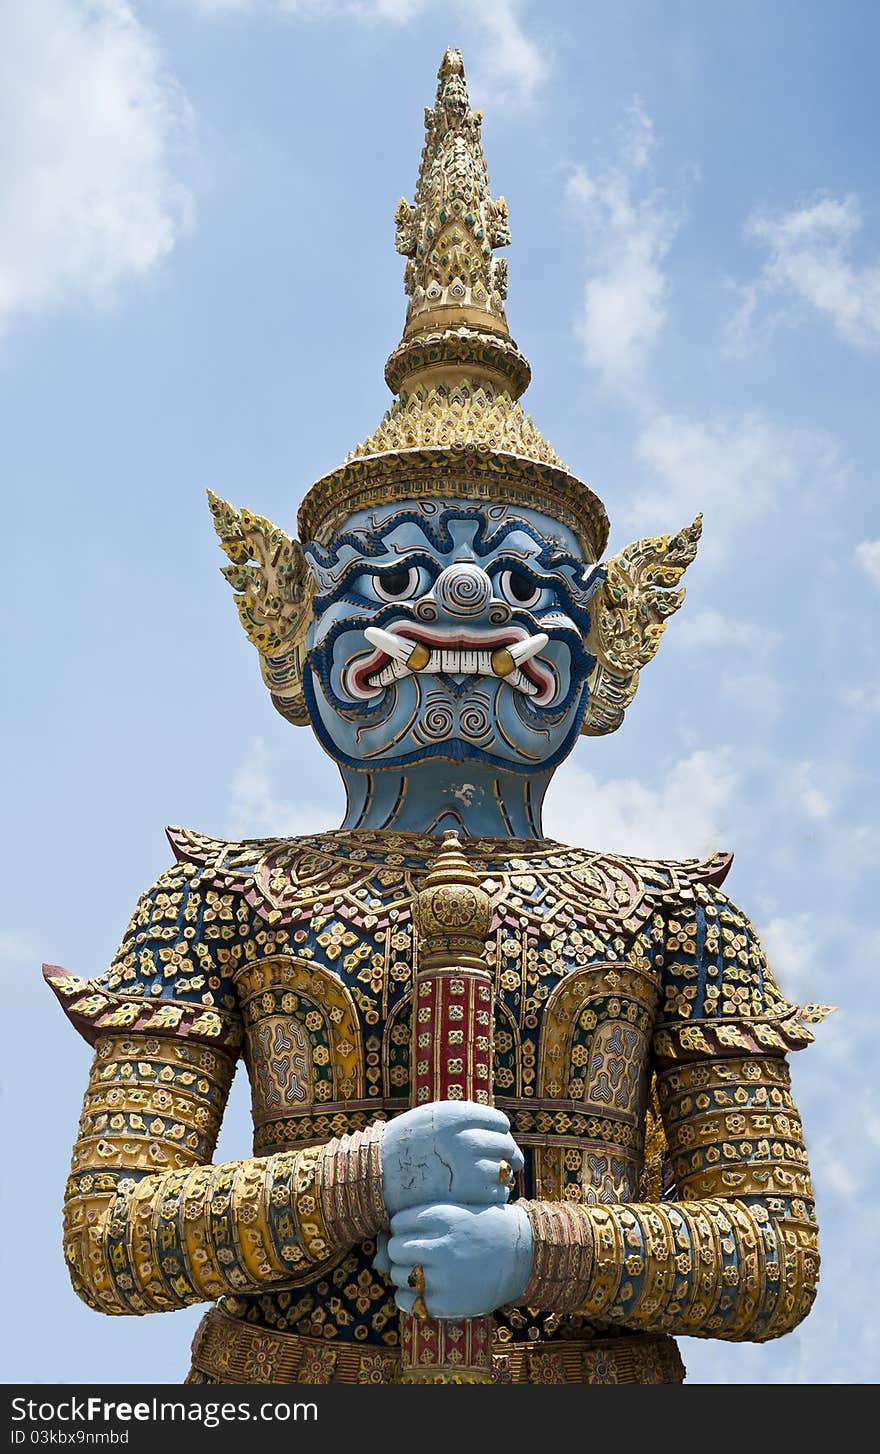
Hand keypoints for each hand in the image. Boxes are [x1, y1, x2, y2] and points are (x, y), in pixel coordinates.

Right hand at [380, 1100, 523, 1216]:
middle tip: (506, 1161)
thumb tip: (501, 1131)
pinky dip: (493, 1195)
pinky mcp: (466, 1196)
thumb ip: (464, 1120)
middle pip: (505, 1146)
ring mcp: (467, 1168)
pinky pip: (495, 1195)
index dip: (500, 1133)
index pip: (499, 1122)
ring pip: (503, 1171)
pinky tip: (481, 1193)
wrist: (378, 1176)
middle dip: (508, 1154)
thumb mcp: (432, 1118)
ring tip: (488, 1178)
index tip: (496, 1140)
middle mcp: (465, 1140)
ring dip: (500, 1175)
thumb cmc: (406, 1145)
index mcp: (457, 1117)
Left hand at [380, 1202, 533, 1318]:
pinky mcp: (445, 1303)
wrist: (520, 1255)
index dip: (403, 1229)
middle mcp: (441, 1245)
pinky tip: (424, 1291)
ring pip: (397, 1275)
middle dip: (401, 1252)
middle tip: (420, 1255)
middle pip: (394, 1248)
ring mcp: (443, 1275)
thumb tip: (376, 1255)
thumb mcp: (453, 1217)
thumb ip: (415, 1228)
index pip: (397, 1222)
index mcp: (442, 1216)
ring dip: (405, 1274)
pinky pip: (406, 1301)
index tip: (419, 1233)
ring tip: (427, 1272)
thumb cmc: (480, 1231)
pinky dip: (408, 1298)